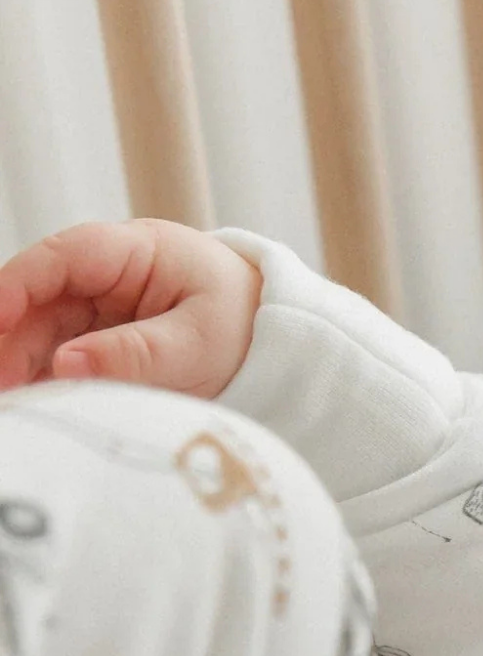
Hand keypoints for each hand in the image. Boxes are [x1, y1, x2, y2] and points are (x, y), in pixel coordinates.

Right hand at [0, 219, 259, 397]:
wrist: (282, 344)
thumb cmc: (248, 329)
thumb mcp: (199, 344)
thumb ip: (136, 353)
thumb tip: (66, 364)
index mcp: (138, 251)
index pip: (61, 258)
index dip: (16, 286)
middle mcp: (111, 273)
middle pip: (42, 299)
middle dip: (12, 339)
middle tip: (4, 387)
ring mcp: (105, 305)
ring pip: (47, 330)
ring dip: (24, 363)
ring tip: (15, 402)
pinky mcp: (107, 338)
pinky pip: (66, 355)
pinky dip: (49, 378)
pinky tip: (36, 404)